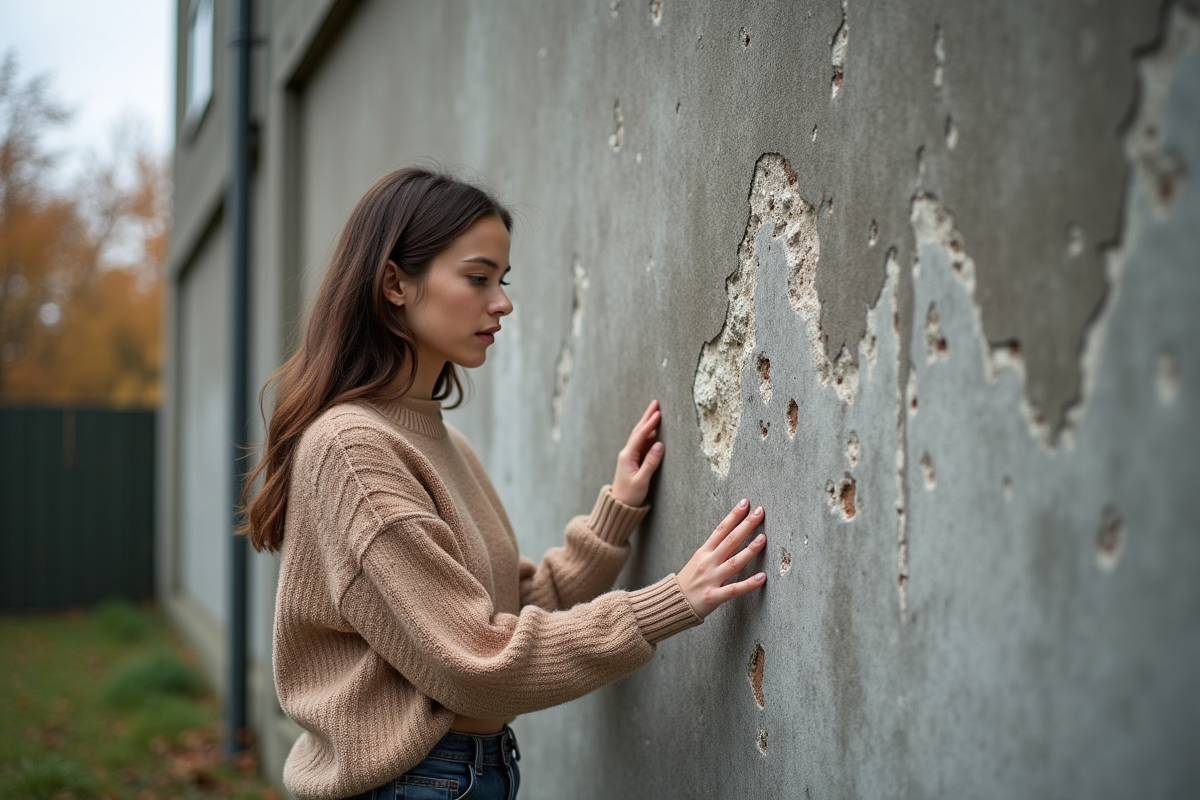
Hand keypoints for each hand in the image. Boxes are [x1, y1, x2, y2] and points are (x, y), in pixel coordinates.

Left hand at [610, 400, 664, 506]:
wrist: (620, 507)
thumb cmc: (630, 495)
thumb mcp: (642, 480)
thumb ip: (651, 462)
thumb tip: (660, 444)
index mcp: (627, 456)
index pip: (640, 436)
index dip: (650, 424)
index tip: (658, 413)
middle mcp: (627, 453)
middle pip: (638, 431)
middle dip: (647, 417)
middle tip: (655, 403)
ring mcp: (630, 457)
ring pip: (640, 436)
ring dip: (648, 424)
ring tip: (655, 412)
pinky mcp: (633, 461)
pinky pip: (642, 444)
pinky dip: (648, 434)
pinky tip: (654, 430)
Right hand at [677, 500, 766, 617]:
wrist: (673, 603)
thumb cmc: (689, 581)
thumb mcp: (698, 560)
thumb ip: (714, 549)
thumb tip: (732, 534)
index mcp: (704, 552)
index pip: (721, 529)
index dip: (734, 515)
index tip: (746, 503)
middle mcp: (708, 562)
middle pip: (730, 541)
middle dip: (746, 525)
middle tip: (760, 512)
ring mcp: (711, 579)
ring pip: (734, 562)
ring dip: (750, 550)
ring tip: (763, 538)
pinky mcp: (714, 596)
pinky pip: (734, 589)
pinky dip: (749, 584)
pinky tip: (762, 577)